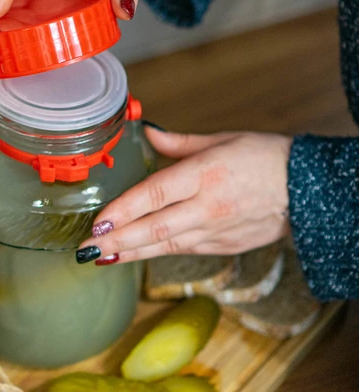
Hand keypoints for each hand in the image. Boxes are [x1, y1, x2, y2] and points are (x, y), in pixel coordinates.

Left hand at [77, 127, 291, 264]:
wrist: (305, 189)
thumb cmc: (263, 157)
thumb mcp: (220, 140)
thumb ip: (178, 143)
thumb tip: (148, 133)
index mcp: (205, 174)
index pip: (154, 194)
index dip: (123, 209)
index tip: (98, 221)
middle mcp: (208, 206)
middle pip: (154, 228)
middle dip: (117, 240)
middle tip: (86, 249)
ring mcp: (215, 230)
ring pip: (165, 245)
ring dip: (130, 253)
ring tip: (101, 258)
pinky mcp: (222, 246)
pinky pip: (182, 250)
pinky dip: (154, 254)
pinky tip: (134, 256)